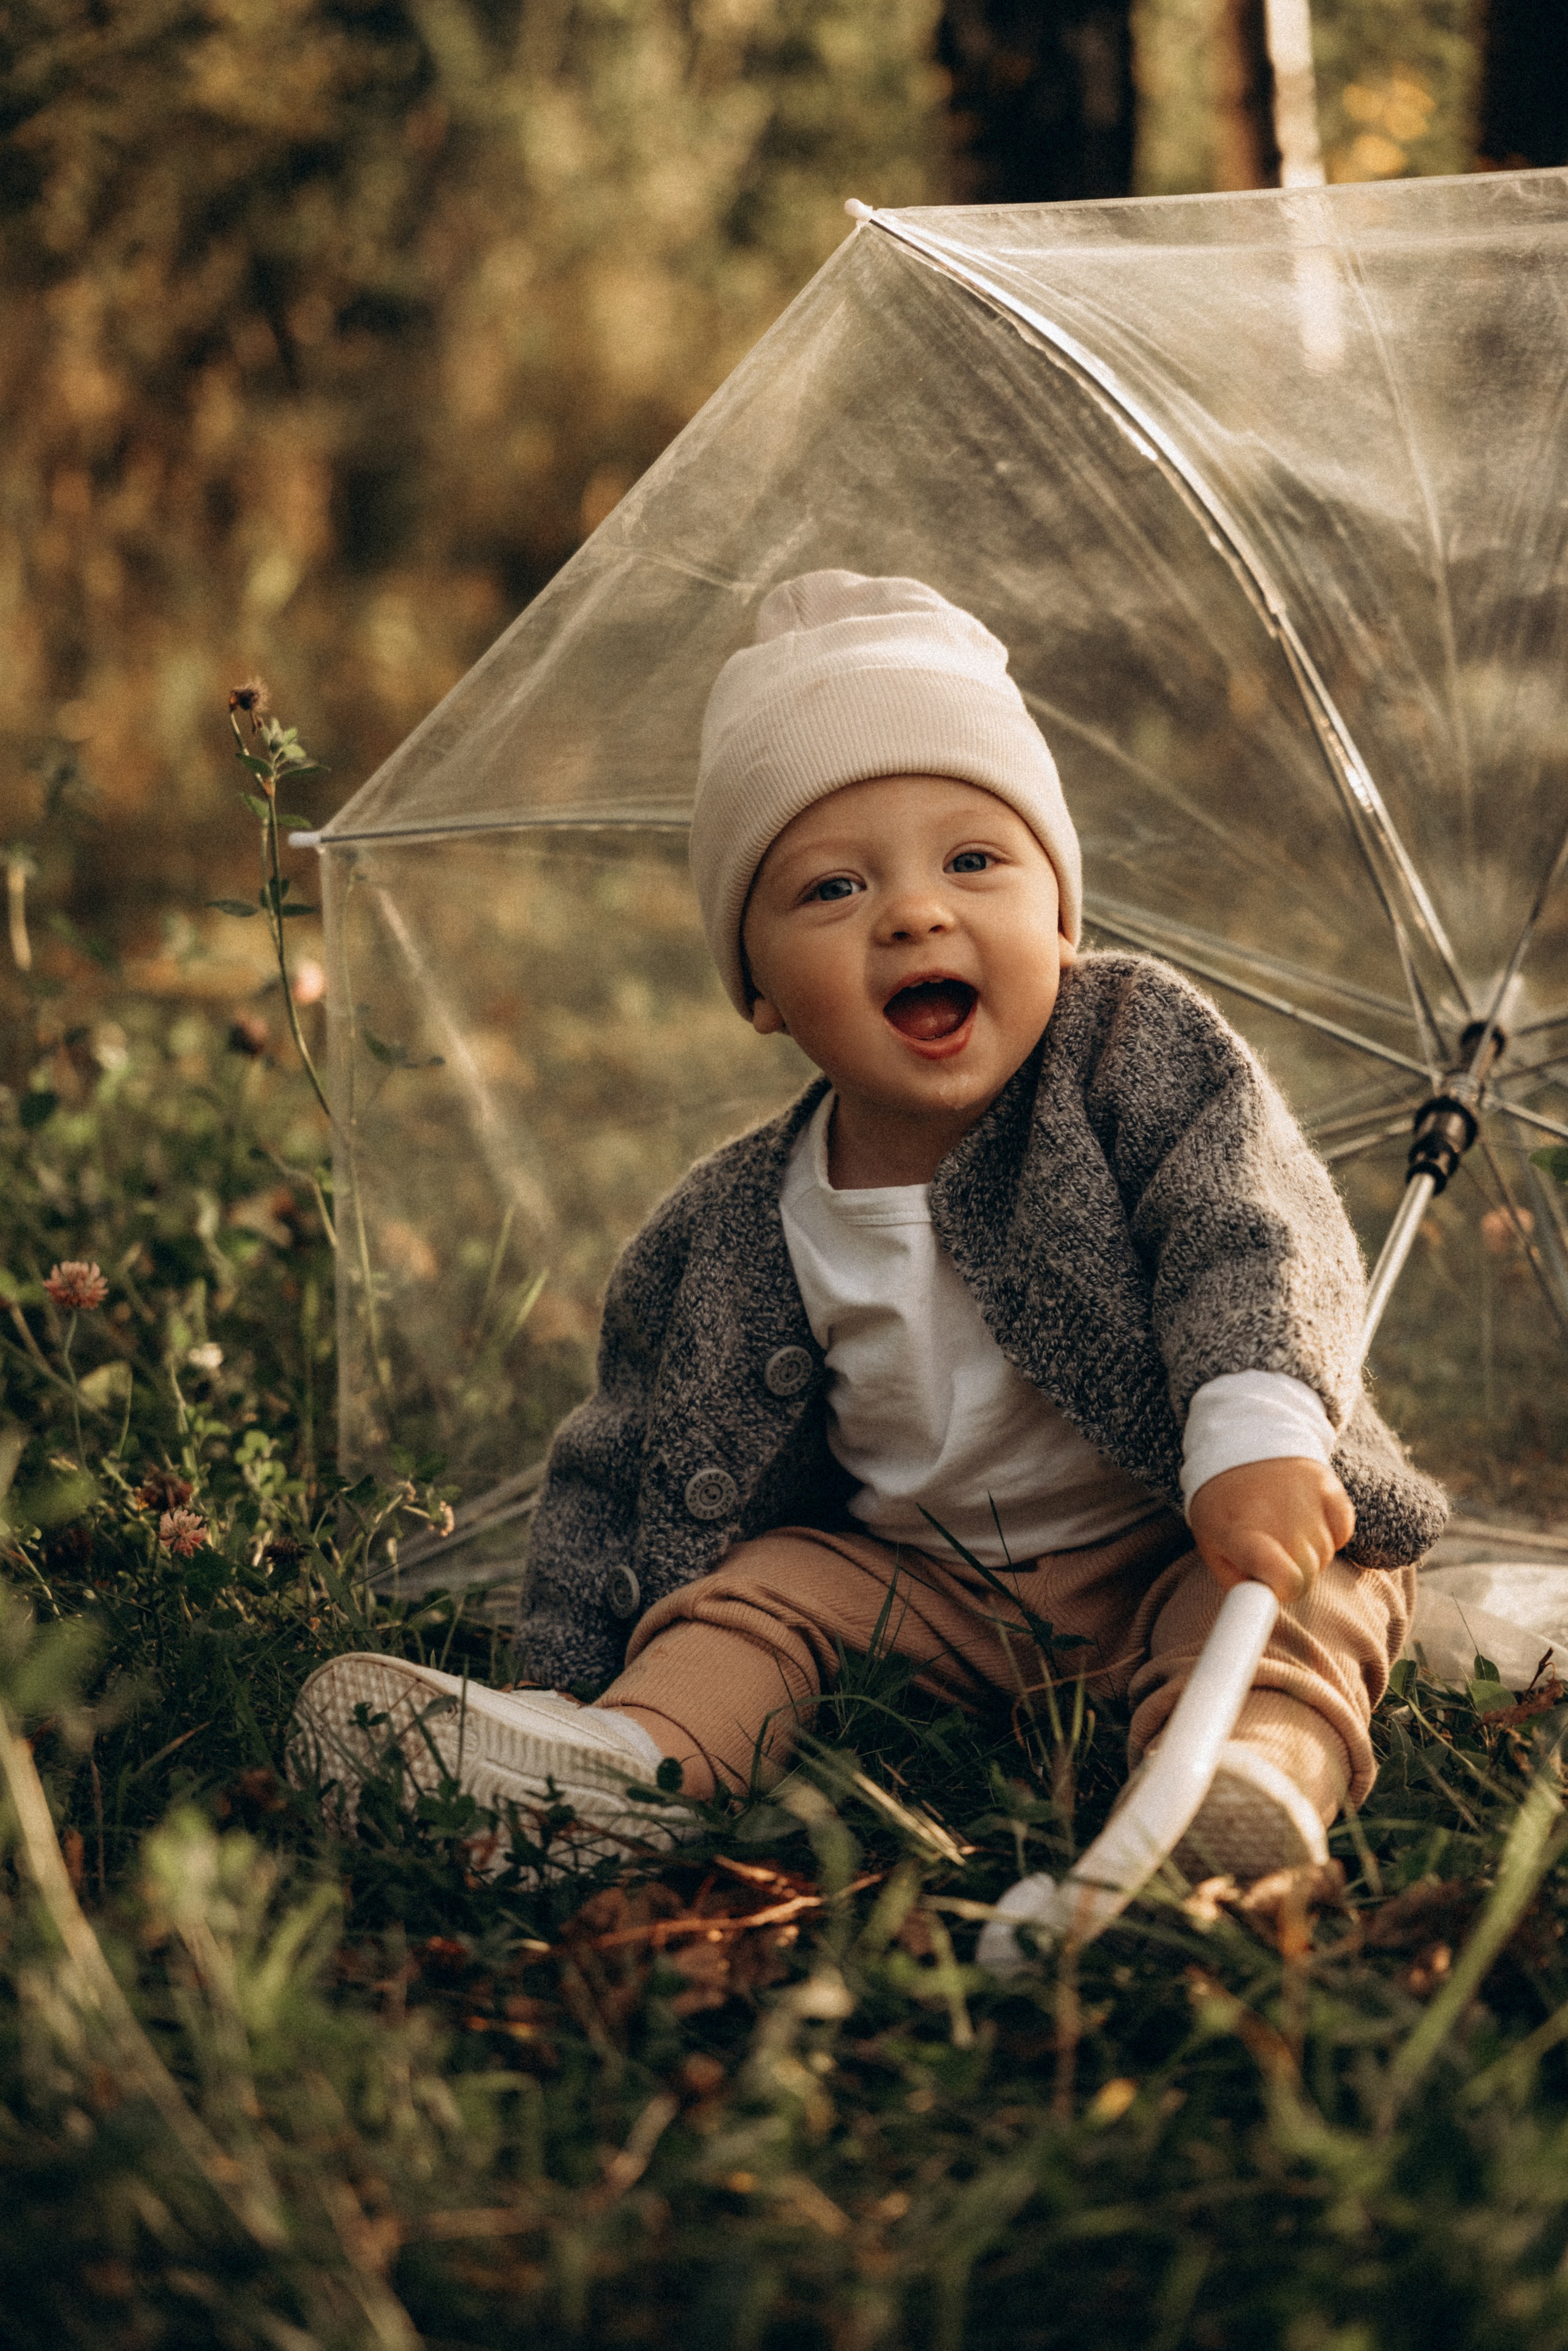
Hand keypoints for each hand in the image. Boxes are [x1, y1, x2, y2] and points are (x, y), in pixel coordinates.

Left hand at [1187, 1456, 1354, 1606]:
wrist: (1242, 1439)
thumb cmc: (1224, 1504)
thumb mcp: (1212, 1542)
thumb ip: (1236, 1581)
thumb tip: (1267, 1605)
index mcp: (1240, 1530)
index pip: (1282, 1575)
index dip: (1285, 1589)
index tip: (1276, 1586)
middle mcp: (1277, 1512)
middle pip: (1307, 1573)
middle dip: (1292, 1574)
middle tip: (1270, 1552)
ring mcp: (1306, 1496)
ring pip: (1325, 1554)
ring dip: (1308, 1553)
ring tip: (1282, 1527)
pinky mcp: (1329, 1485)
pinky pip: (1343, 1532)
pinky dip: (1330, 1533)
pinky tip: (1305, 1517)